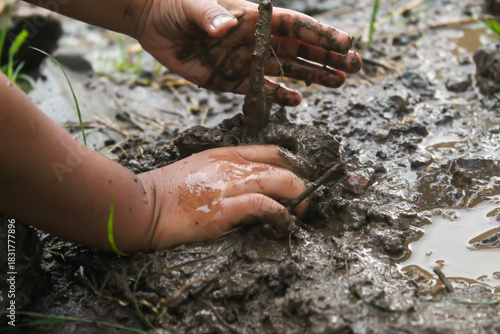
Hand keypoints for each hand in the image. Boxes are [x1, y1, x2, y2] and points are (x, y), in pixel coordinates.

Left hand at [137, 0, 361, 105]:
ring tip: (339, 82)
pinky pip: (262, 90)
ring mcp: (247, 61)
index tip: (345, 43)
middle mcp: (257, 40)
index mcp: (254, 18)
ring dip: (313, 76)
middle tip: (355, 66)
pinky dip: (279, 96)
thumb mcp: (192, 5)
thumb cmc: (175, 5)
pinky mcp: (232, 81)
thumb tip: (227, 25)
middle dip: (328, 56)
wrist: (154, 22)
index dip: (320, 34)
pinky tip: (297, 101)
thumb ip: (210, 14)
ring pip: (288, 69)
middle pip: (300, 48)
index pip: (294, 26)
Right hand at [138, 145, 306, 249]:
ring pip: (282, 181)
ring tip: (296, 218)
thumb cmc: (169, 192)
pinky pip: (264, 204)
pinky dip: (280, 215)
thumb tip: (253, 186)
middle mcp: (233, 165)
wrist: (143, 205)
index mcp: (228, 154)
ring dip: (298, 201)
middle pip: (285, 166)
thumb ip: (227, 172)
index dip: (294, 166)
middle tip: (302, 207)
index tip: (300, 184)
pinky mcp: (224, 207)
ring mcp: (229, 184)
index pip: (274, 151)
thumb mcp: (201, 169)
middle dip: (302, 187)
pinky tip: (280, 226)